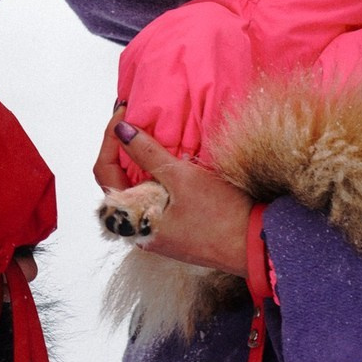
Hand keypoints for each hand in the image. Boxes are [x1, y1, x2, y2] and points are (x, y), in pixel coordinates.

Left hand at [94, 106, 250, 275]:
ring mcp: (155, 229)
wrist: (256, 247)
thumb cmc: (220, 216)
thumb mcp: (182, 178)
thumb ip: (147, 153)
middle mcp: (138, 229)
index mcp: (132, 221)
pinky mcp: (173, 227)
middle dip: (121, 145)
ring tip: (146, 130)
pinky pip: (153, 194)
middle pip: (117, 178)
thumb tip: (121, 130)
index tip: (123, 114)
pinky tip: (166, 155)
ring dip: (138, 158)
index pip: (104, 171)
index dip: (109, 138)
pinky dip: (154, 172)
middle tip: (131, 117)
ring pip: (135, 186)